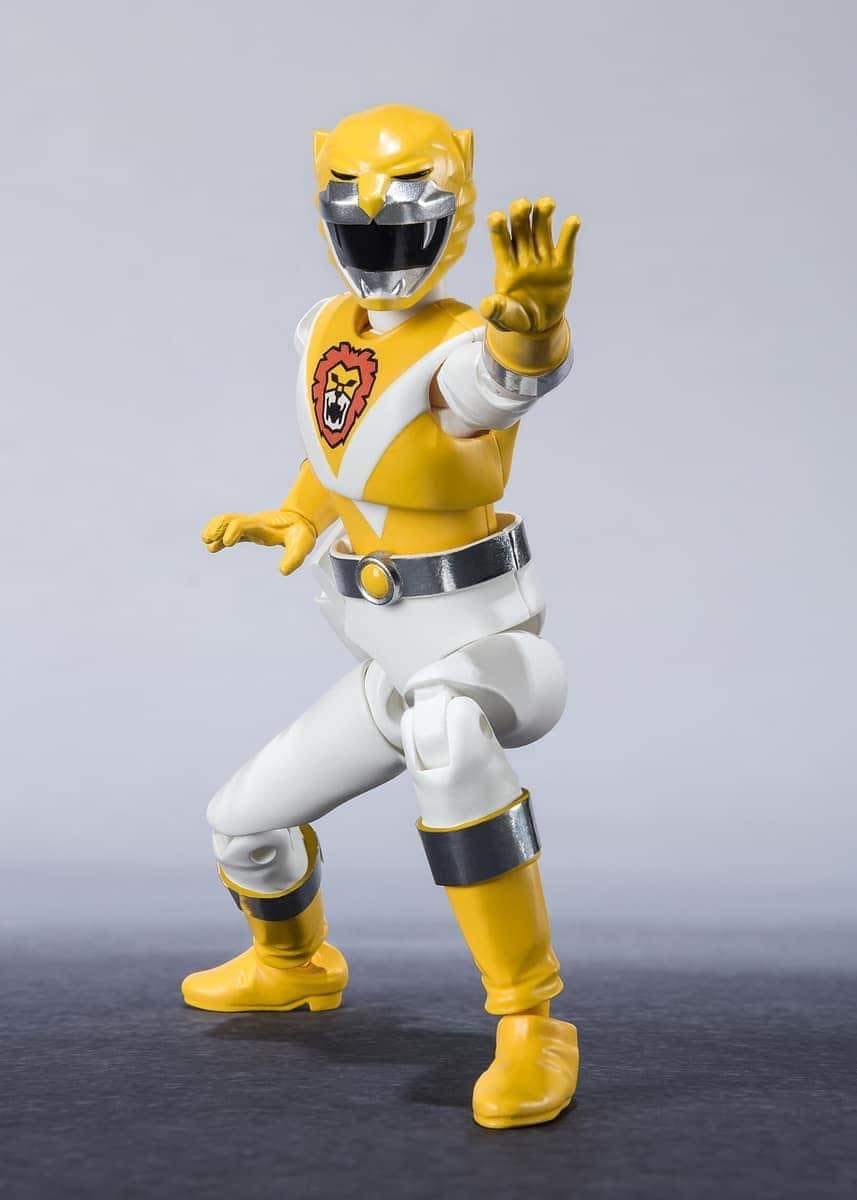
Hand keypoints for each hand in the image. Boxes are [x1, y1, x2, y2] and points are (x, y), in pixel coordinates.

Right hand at [201, 510, 315, 574]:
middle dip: (217, 528)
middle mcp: (253, 522)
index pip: (243, 523)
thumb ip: (294, 558)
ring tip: (206, 543)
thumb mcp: (302, 546)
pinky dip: (220, 537)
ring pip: (227, 522)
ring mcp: (250, 525)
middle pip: (230, 519)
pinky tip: (212, 547)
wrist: (301, 522)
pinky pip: (230, 531)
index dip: (233, 531)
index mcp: (263, 525)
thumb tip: (282, 571)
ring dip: (215, 530)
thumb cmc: (301, 534)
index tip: (227, 543)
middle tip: (207, 541)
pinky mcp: (248, 531)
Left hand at [481, 197, 579, 335]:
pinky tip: (572, 221)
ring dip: (543, 215)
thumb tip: (487, 304)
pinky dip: (569, 233)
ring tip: (546, 203)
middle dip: (520, 216)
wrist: (539, 325)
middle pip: (521, 231)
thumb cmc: (516, 318)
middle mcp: (524, 258)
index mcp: (506, 267)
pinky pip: (565, 246)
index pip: (501, 243)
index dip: (498, 229)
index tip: (496, 217)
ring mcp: (543, 260)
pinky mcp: (562, 266)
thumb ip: (497, 310)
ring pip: (542, 231)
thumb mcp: (504, 319)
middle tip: (522, 205)